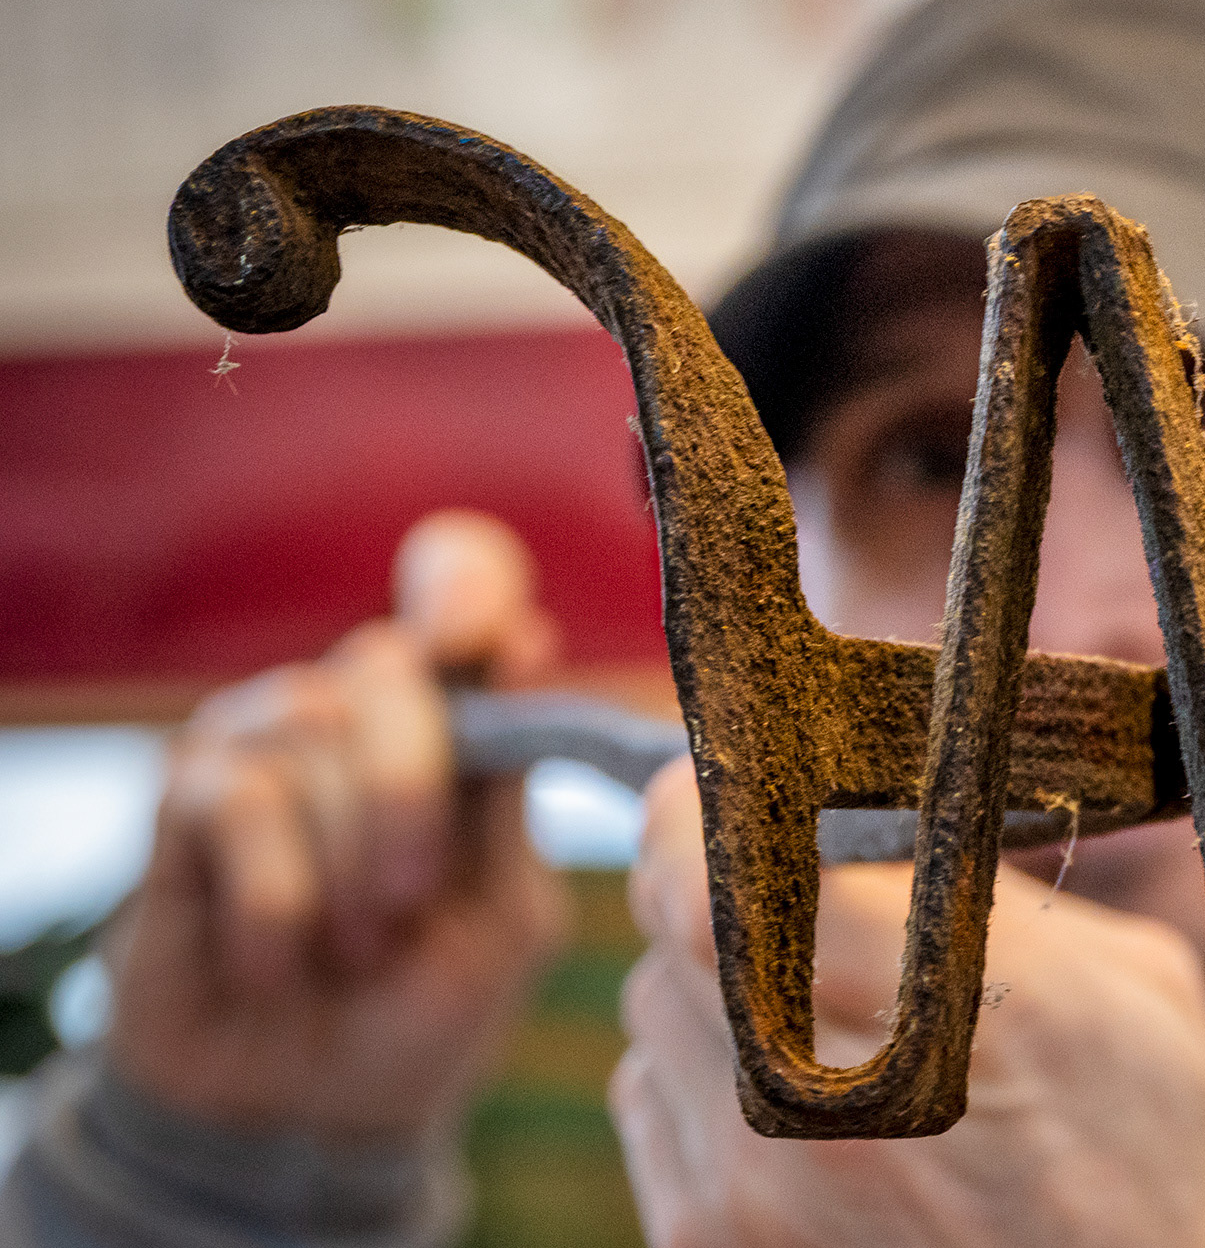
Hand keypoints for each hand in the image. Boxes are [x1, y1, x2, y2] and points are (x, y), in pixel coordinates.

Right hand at [108, 511, 569, 1137]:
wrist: (308, 1118)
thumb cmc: (419, 1007)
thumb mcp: (502, 913)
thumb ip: (508, 796)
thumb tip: (524, 642)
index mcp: (453, 717)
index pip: (457, 582)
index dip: (467, 583)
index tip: (483, 637)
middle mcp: (356, 705)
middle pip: (389, 663)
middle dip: (413, 791)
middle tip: (410, 902)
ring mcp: (263, 739)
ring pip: (313, 731)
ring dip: (345, 867)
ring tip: (348, 950)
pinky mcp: (184, 795)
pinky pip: (240, 801)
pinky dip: (275, 898)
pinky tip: (276, 957)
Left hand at [615, 763, 1204, 1246]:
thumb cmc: (1156, 1158)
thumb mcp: (1128, 982)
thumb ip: (980, 887)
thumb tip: (871, 818)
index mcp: (939, 1003)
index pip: (719, 874)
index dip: (696, 812)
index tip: (714, 789)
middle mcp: (818, 1107)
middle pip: (672, 938)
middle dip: (717, 895)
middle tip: (782, 896)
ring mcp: (750, 1198)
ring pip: (654, 1025)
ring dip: (708, 995)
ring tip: (808, 1020)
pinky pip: (653, 1118)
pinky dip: (699, 1088)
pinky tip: (793, 1111)